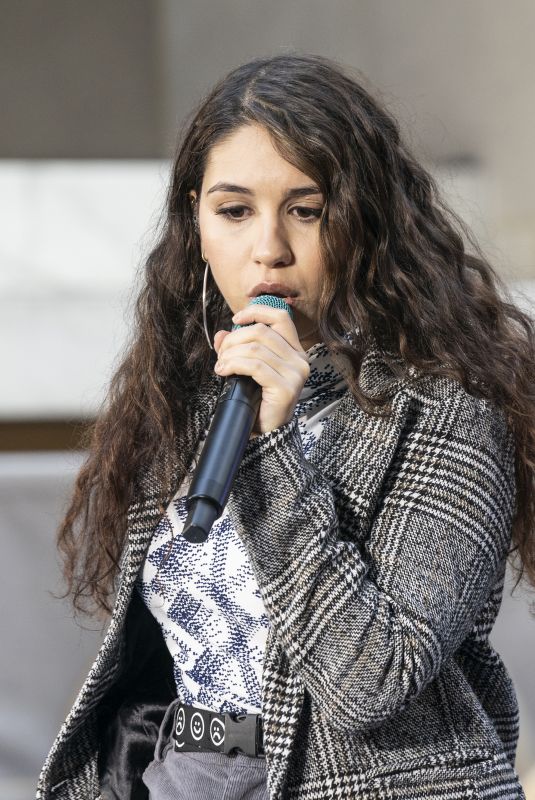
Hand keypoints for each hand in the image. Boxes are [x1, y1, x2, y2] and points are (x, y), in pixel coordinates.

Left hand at [213, 305, 309, 435]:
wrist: (267, 435)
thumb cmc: (258, 401)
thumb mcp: (247, 369)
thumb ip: (236, 349)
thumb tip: (220, 333)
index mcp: (294, 351)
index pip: (280, 317)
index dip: (256, 312)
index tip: (235, 319)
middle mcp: (300, 360)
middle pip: (261, 331)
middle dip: (234, 339)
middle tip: (221, 355)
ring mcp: (295, 374)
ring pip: (255, 348)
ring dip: (230, 354)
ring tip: (221, 366)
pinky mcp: (286, 388)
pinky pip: (254, 366)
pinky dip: (234, 365)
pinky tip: (224, 372)